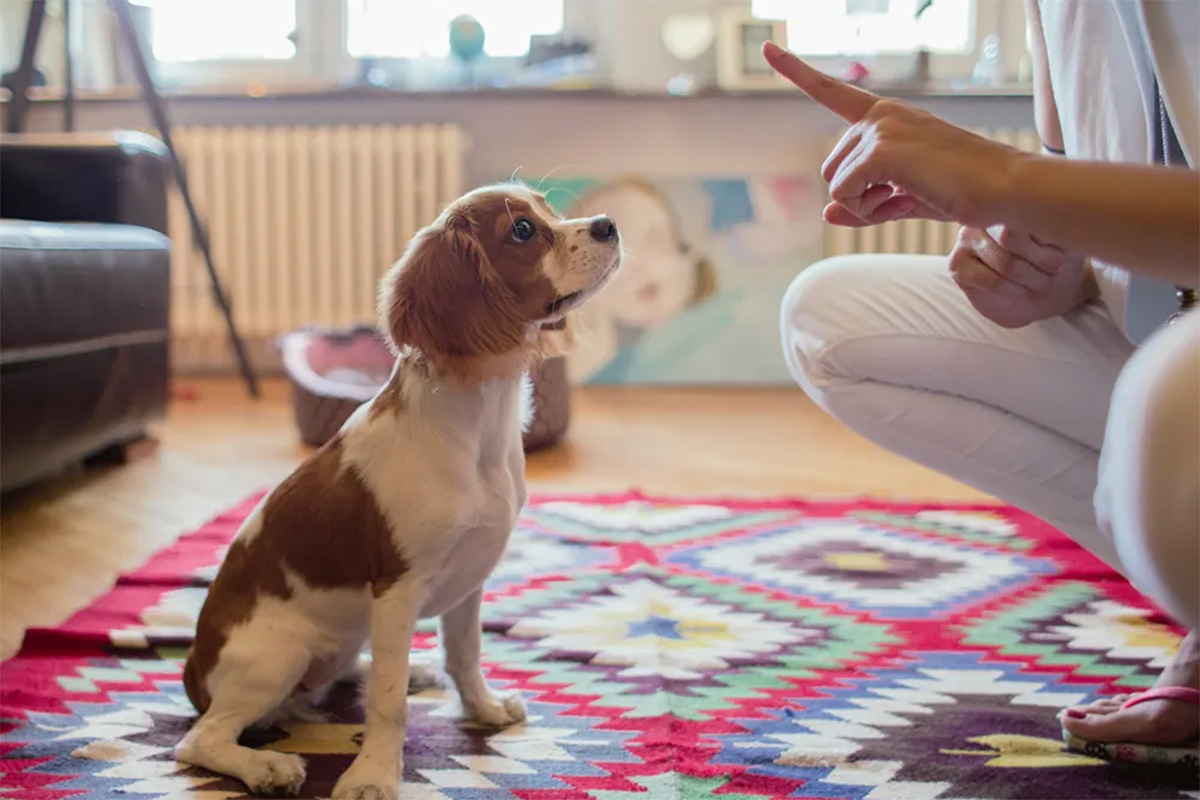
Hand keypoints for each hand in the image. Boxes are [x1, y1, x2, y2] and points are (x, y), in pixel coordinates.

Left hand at [763, 41, 1023, 228]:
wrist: (1004, 188)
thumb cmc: (962, 191)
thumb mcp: (904, 198)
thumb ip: (863, 204)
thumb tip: (826, 212)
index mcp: (886, 116)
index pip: (832, 92)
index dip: (797, 71)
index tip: (767, 50)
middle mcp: (880, 115)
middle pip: (830, 169)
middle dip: (860, 197)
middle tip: (904, 198)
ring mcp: (880, 129)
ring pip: (836, 185)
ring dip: (866, 205)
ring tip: (910, 197)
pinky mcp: (882, 149)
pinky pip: (846, 195)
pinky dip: (870, 210)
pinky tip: (906, 200)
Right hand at [949, 225, 1096, 327]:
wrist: (1045, 295)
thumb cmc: (1056, 265)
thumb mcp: (1066, 241)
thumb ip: (1050, 225)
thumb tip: (1042, 218)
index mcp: (1014, 199)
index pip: (1028, 211)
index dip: (1049, 240)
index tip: (1064, 254)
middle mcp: (986, 214)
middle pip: (1012, 236)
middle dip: (1041, 263)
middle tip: (1054, 273)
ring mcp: (967, 237)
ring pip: (1004, 261)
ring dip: (1030, 280)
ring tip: (1041, 284)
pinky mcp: (957, 264)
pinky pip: (990, 279)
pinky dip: (1012, 291)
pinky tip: (1020, 292)